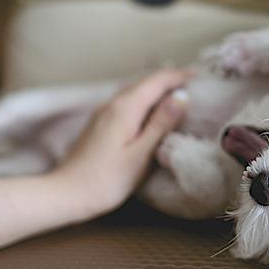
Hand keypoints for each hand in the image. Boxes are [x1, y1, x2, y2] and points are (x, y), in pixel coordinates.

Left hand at [52, 69, 190, 216]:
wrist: (67, 193)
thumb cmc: (106, 180)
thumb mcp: (140, 154)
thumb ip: (161, 124)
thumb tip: (181, 97)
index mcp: (125, 108)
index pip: (157, 80)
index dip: (180, 75)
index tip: (202, 77)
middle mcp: (112, 103)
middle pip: (145, 81)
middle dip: (171, 79)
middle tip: (196, 84)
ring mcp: (103, 112)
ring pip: (135, 91)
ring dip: (157, 89)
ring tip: (179, 95)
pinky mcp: (99, 123)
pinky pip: (127, 102)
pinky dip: (145, 100)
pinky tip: (153, 112)